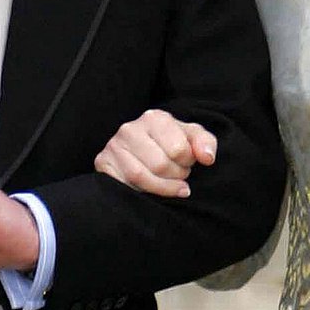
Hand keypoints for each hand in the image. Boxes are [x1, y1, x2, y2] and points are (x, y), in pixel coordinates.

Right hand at [94, 108, 216, 197]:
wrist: (142, 150)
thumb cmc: (171, 143)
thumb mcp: (191, 138)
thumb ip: (205, 143)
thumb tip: (207, 158)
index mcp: (154, 117)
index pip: (179, 149)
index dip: (187, 163)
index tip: (187, 163)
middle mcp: (130, 128)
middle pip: (160, 165)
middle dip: (175, 176)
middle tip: (179, 176)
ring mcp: (114, 145)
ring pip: (140, 177)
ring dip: (160, 188)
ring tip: (169, 186)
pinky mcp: (102, 163)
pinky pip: (123, 185)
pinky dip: (140, 192)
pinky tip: (148, 189)